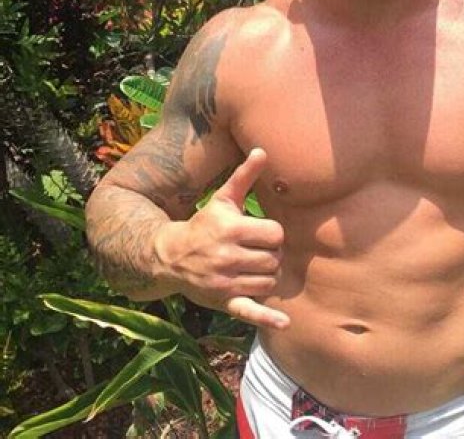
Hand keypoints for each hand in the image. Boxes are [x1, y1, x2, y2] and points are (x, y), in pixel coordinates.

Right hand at [155, 148, 289, 328]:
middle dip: (272, 254)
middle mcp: (228, 257)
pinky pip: (249, 312)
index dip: (273, 234)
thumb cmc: (204, 223)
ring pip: (269, 281)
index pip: (275, 234)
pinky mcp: (223, 302)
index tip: (262, 233)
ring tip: (255, 266)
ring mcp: (226, 281)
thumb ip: (244, 176)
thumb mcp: (223, 198)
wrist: (170, 255)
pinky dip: (267, 318)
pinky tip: (285, 322)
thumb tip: (262, 150)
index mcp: (231, 230)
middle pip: (275, 259)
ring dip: (268, 274)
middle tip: (258, 250)